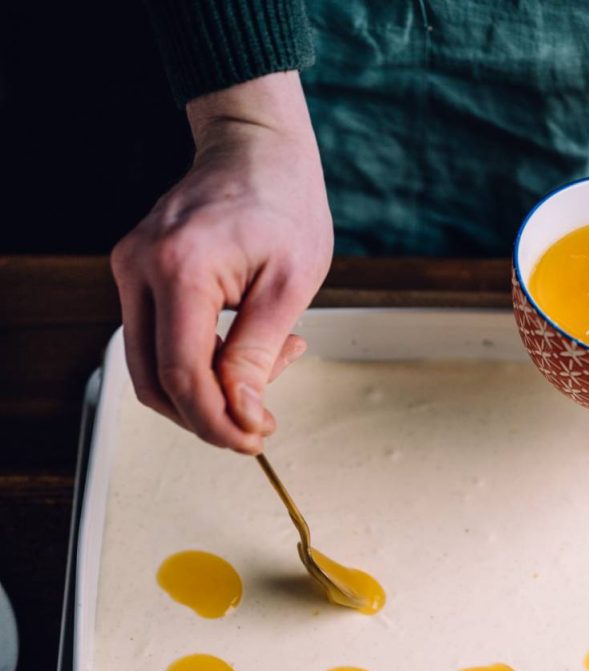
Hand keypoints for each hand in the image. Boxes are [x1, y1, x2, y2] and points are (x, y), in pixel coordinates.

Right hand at [111, 73, 332, 452]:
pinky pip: (157, 341)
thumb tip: (243, 416)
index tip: (255, 438)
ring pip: (150, 368)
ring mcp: (130, 270)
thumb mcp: (289, 285)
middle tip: (259, 424)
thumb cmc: (282, 201)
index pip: (181, 374)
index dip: (216, 421)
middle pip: (153, 382)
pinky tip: (243, 351)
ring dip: (203, 393)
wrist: (255, 146)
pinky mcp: (136, 276)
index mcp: (179, 267)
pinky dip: (197, 364)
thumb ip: (259, 355)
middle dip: (206, 417)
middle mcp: (139, 268)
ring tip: (264, 373)